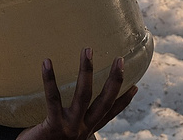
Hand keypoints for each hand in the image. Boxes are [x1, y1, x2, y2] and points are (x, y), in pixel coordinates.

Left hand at [17, 50, 136, 139]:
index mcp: (87, 129)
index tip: (135, 85)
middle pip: (104, 102)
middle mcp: (83, 128)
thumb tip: (74, 104)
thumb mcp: (66, 132)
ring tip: (88, 50)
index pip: (110, 113)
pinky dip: (49, 79)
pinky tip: (47, 62)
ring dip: (87, 71)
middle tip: (120, 59)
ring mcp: (70, 127)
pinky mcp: (53, 125)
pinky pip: (53, 98)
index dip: (124, 101)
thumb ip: (72, 120)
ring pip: (84, 95)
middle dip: (114, 80)